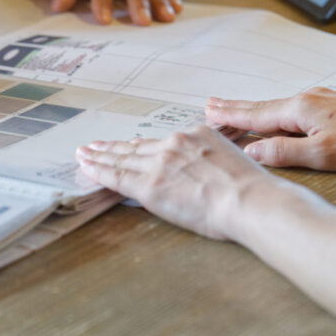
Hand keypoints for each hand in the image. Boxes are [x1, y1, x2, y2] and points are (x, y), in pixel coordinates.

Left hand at [76, 126, 283, 241]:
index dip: (139, 144)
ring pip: (122, 159)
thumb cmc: (251, 189)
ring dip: (100, 156)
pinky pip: (117, 176)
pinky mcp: (149, 184)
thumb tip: (201, 168)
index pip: (160, 142)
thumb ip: (212, 158)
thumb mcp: (232, 158)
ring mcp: (160, 163)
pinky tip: (87, 166)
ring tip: (84, 154)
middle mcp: (175, 144)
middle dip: (113, 147)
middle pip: (137, 147)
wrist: (249, 200)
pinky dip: (99, 170)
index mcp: (197, 135)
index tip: (126, 143)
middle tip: (94, 146)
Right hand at [204, 88, 335, 170]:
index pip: (254, 115)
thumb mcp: (322, 156)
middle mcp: (307, 98)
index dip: (229, 116)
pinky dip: (274, 113)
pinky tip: (274, 118)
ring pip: (277, 107)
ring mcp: (320, 99)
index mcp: (299, 109)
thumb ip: (283, 153)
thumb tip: (252, 152)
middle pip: (262, 106)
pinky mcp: (332, 105)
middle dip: (235, 107)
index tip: (207, 113)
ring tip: (234, 111)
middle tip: (210, 105)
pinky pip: (293, 109)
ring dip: (253, 111)